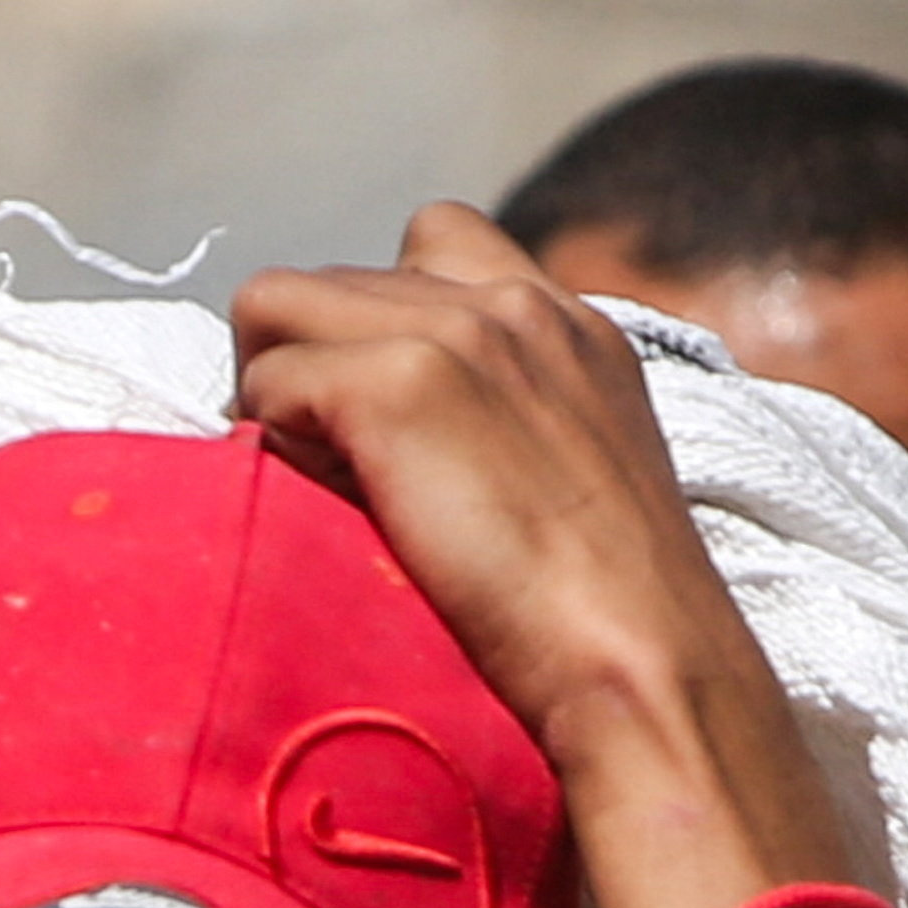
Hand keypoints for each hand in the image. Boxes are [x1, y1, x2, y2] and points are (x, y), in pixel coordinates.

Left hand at [228, 209, 779, 772]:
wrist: (641, 662)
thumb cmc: (604, 619)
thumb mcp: (573, 478)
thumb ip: (500, 421)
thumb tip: (378, 430)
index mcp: (564, 322)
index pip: (431, 246)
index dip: (372, 325)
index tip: (379, 421)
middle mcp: (510, 301)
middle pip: (333, 276)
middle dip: (310, 361)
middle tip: (330, 469)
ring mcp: (453, 331)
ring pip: (275, 304)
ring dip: (273, 388)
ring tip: (318, 480)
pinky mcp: (397, 383)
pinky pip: (266, 382)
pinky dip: (269, 441)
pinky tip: (323, 507)